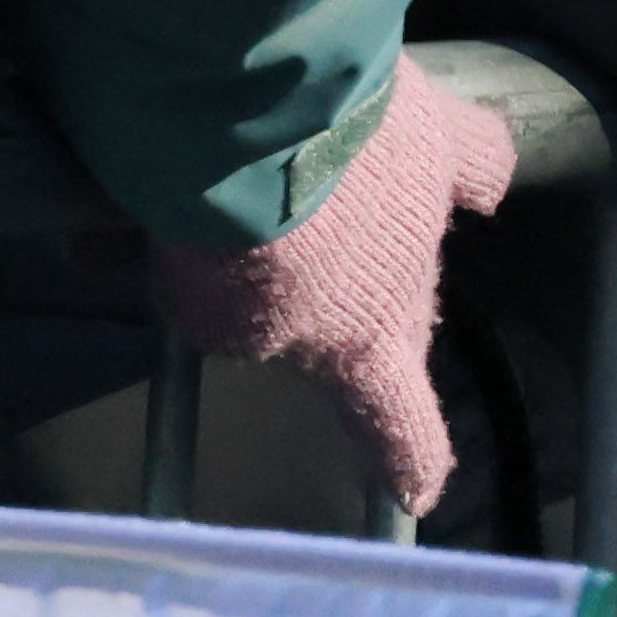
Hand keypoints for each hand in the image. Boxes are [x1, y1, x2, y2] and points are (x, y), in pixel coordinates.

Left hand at [149, 57, 513, 517]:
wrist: (271, 125)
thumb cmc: (229, 242)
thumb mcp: (190, 297)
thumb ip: (195, 295)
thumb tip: (139, 257)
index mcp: (360, 343)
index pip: (397, 417)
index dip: (410, 454)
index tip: (419, 491)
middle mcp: (407, 278)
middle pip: (399, 312)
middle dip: (364, 317)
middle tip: (302, 300)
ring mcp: (427, 199)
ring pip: (414, 235)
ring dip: (376, 233)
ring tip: (317, 207)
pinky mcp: (433, 125)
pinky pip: (474, 159)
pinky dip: (473, 176)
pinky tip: (477, 185)